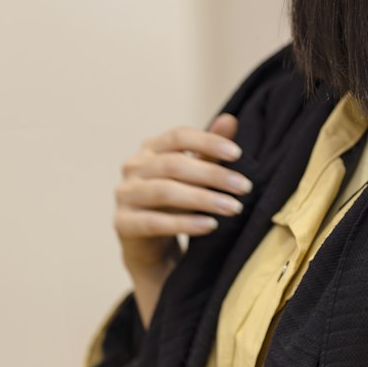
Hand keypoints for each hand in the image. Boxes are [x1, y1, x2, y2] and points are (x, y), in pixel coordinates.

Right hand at [114, 112, 252, 277]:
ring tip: (233, 208)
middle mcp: (133, 167)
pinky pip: (154, 222)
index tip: (238, 154)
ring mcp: (125, 195)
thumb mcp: (193, 176)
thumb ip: (208, 151)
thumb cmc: (174, 204)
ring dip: (203, 199)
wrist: (149, 247)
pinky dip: (184, 223)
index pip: (178, 136)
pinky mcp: (122, 223)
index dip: (208, 142)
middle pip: (174, 164)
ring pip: (165, 192)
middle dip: (213, 175)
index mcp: (150, 149)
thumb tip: (230, 120)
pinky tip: (210, 225)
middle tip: (244, 187)